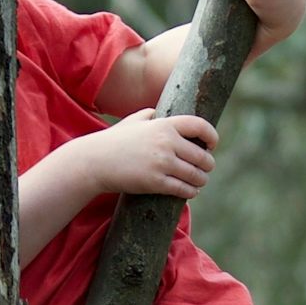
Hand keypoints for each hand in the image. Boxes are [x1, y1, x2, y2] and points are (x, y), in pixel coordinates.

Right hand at [77, 109, 217, 199]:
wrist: (93, 161)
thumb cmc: (113, 141)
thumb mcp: (131, 121)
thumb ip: (149, 114)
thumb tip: (160, 113)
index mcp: (163, 125)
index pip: (200, 126)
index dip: (212, 136)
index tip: (212, 145)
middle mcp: (166, 143)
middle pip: (203, 156)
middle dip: (207, 164)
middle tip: (204, 168)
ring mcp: (161, 163)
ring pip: (197, 175)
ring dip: (201, 180)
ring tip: (198, 181)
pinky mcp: (156, 182)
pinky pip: (185, 190)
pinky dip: (191, 192)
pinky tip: (190, 191)